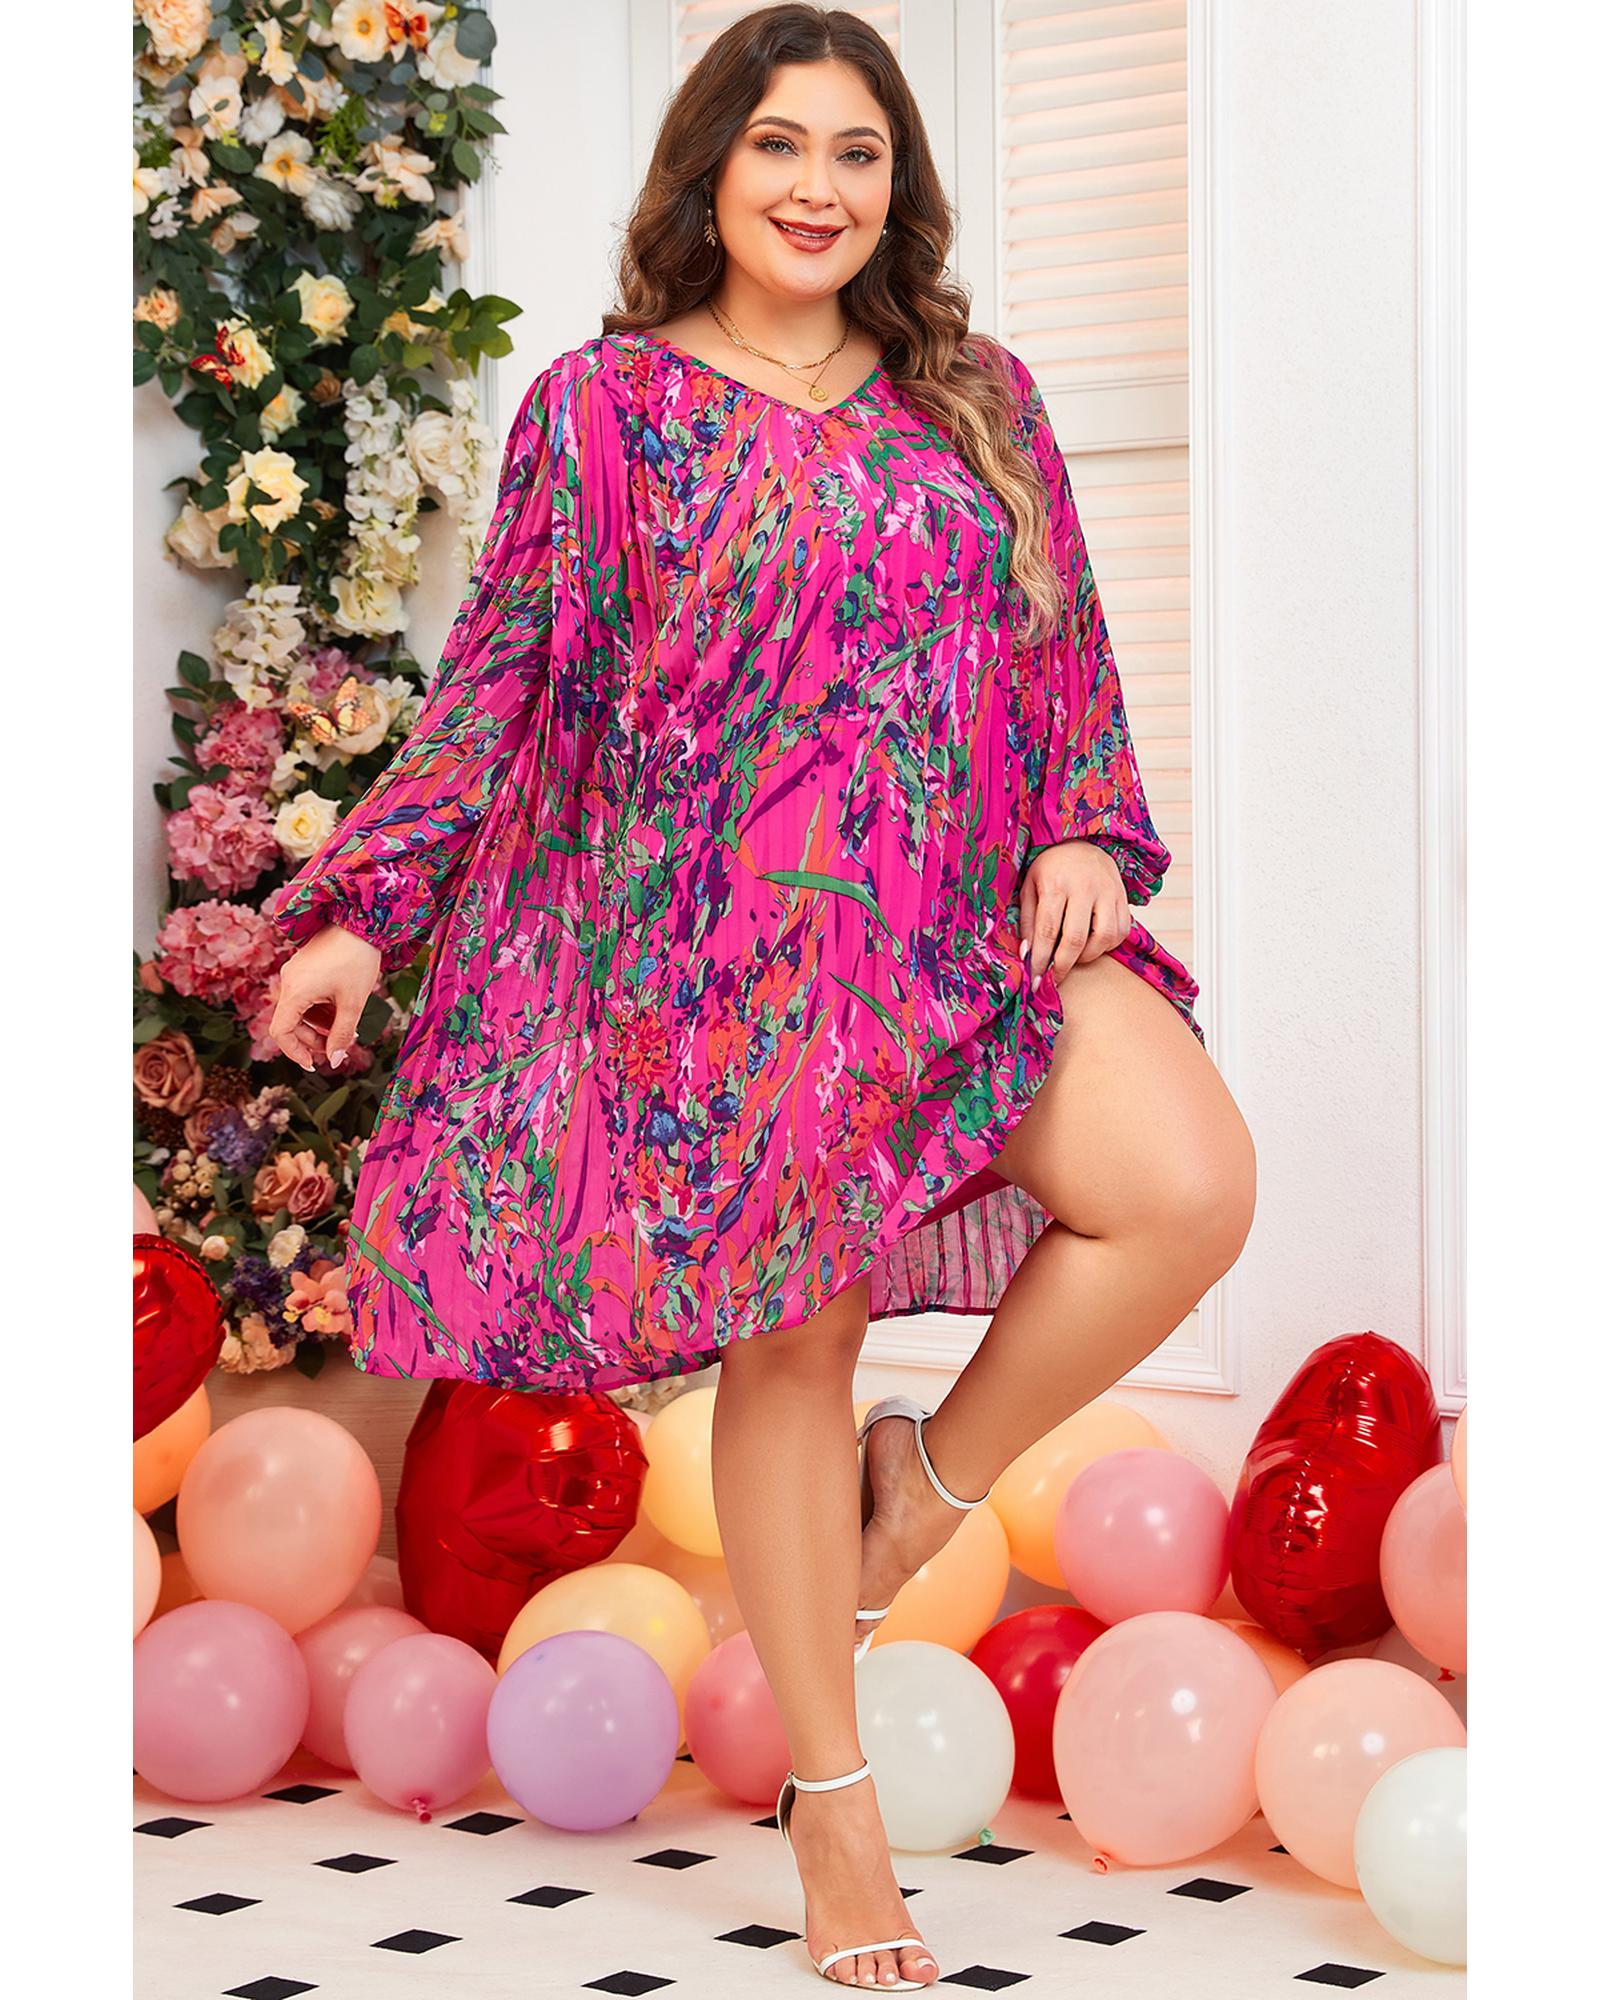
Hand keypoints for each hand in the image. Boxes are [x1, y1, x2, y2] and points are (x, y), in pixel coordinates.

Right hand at [268, 923, 381, 1071]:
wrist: (360, 921)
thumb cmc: (357, 959)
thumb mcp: (353, 1002)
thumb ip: (343, 1034)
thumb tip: (336, 1061)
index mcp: (296, 991)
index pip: (280, 1032)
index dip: (294, 1052)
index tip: (313, 1063)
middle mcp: (289, 982)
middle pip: (290, 1023)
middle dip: (312, 1039)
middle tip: (337, 1048)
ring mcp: (295, 974)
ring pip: (299, 1011)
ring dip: (319, 1025)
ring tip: (346, 1029)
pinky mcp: (303, 968)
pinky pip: (305, 997)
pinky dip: (319, 1009)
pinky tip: (341, 1011)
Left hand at [1018, 841, 1129, 987]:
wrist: (1081, 841)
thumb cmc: (1051, 868)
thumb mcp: (1030, 887)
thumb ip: (1028, 921)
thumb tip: (1027, 955)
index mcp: (1056, 884)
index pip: (1047, 930)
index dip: (1041, 960)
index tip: (1036, 981)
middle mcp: (1084, 887)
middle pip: (1076, 939)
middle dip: (1064, 965)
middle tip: (1055, 978)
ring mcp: (1108, 891)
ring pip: (1104, 938)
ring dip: (1088, 956)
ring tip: (1074, 955)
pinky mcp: (1123, 896)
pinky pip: (1121, 931)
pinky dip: (1107, 946)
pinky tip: (1093, 943)